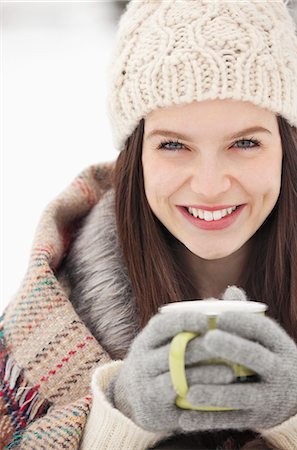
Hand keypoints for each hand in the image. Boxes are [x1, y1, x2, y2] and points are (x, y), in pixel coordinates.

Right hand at [106, 310, 234, 432]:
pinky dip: (198, 398)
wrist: (135, 398)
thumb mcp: (172, 338)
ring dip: (204, 374)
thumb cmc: (165, 359)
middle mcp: (143, 359)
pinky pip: (177, 404)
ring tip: (230, 372)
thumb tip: (234, 292)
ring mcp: (145, 385)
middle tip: (228, 346)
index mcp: (148, 338)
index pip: (162, 325)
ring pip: (176, 377)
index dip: (184, 321)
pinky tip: (218, 396)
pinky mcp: (154, 410)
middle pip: (171, 351)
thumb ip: (201, 319)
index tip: (207, 320)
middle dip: (201, 348)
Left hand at [179, 311, 296, 431]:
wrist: (294, 394)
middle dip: (233, 348)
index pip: (263, 330)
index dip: (242, 322)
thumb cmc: (266, 355)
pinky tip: (184, 417)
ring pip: (243, 396)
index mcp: (279, 346)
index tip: (219, 316)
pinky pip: (231, 421)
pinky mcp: (258, 420)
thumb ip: (245, 316)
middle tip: (207, 340)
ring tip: (190, 390)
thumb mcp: (263, 338)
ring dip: (216, 393)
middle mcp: (280, 371)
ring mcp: (270, 398)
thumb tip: (231, 290)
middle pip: (257, 359)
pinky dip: (207, 420)